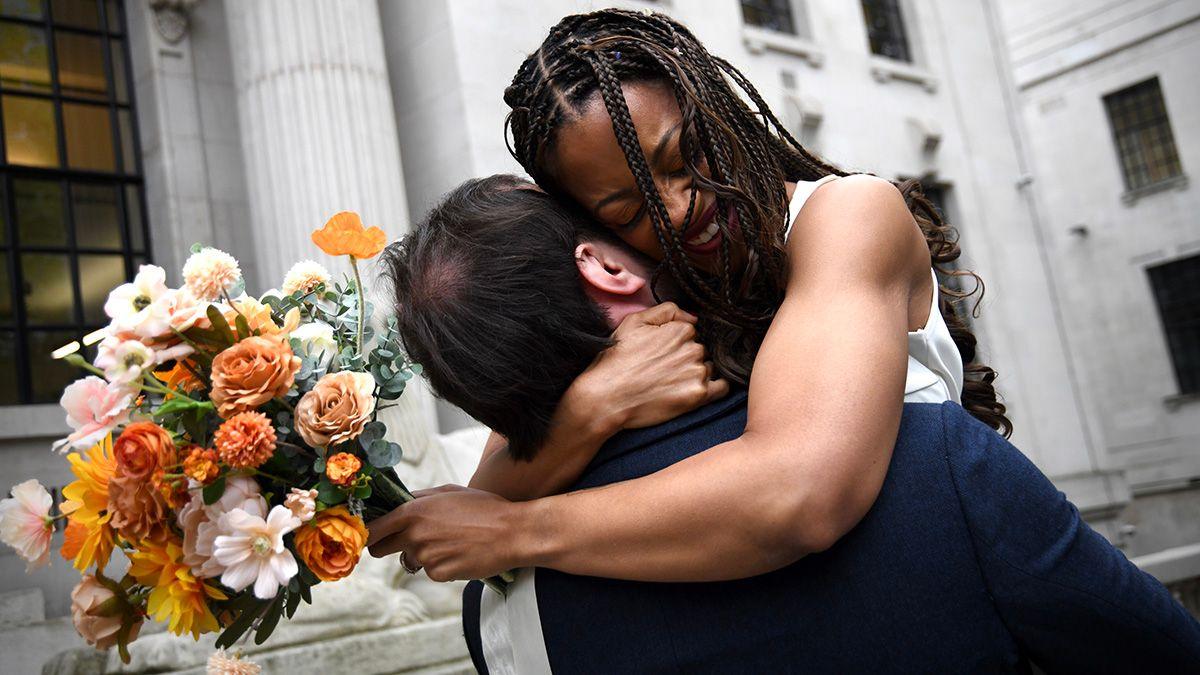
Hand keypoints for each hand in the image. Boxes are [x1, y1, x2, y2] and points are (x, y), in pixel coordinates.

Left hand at [367, 485, 524, 581]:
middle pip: (379, 550)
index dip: (367, 534)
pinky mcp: (439, 574)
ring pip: (410, 560)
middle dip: (386, 547)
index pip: (372, 529)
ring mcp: (426, 557)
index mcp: (413, 512)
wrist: (512, 533)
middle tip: (404, 541)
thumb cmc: (484, 508)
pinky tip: (460, 553)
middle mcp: (414, 535)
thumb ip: (419, 498)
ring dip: (423, 554)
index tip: (368, 535)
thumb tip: (400, 501)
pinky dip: (441, 565)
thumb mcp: (449, 492)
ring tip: (451, 542)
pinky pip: (431, 571)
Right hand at [569, 302, 728, 430]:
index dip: (676, 343)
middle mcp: (693, 349)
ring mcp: (697, 372)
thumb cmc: (616, 360)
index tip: (662, 354)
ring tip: (672, 383)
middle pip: (701, 350)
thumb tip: (693, 317)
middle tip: (664, 370)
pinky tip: (694, 390)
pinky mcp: (698, 396)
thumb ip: (667, 311)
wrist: (606, 397)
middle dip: (687, 358)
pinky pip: (721, 388)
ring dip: (697, 373)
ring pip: (709, 368)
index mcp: (680, 329)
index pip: (691, 332)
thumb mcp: (633, 322)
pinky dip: (713, 388)